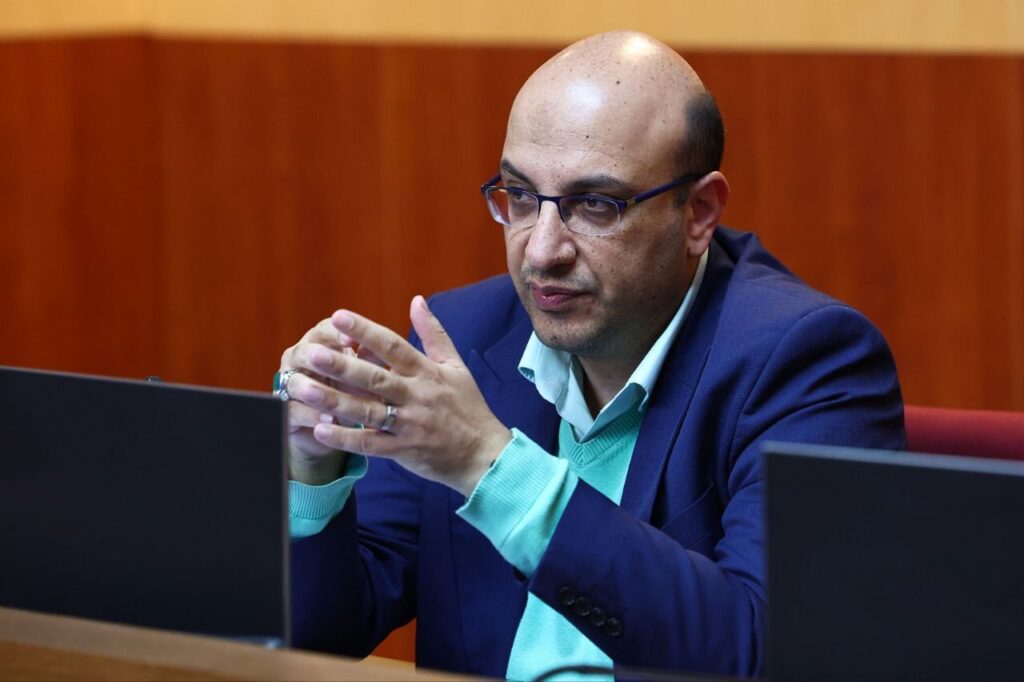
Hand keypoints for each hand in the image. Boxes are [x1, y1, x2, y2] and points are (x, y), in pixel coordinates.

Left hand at [285, 295, 512, 496]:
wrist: (485, 455)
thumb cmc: (469, 408)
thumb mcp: (456, 367)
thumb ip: (434, 334)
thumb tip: (417, 300)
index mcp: (427, 372)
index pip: (393, 346)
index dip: (365, 331)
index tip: (338, 317)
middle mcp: (417, 396)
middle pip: (375, 378)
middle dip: (341, 366)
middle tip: (311, 353)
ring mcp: (409, 425)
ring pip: (366, 411)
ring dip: (333, 401)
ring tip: (302, 390)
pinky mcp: (404, 451)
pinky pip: (370, 445)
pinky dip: (345, 438)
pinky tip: (319, 430)